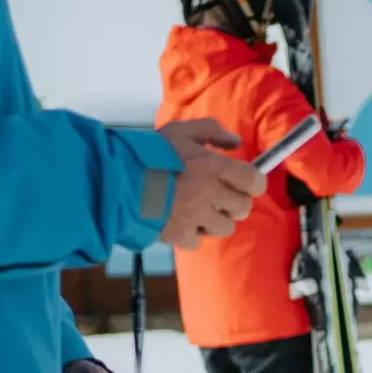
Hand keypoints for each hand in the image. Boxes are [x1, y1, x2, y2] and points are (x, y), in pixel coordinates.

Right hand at [153, 119, 263, 249]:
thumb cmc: (149, 153)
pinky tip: (179, 221)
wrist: (117, 179)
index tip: (244, 182)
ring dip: (215, 220)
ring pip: (225, 227)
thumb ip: (211, 131)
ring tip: (197, 209)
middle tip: (217, 196)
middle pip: (243, 208)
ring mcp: (196, 217)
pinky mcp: (180, 235)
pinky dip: (190, 234)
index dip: (253, 183)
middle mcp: (210, 194)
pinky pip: (197, 241)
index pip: (254, 182)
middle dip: (233, 202)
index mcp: (213, 167)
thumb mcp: (180, 131)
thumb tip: (236, 143)